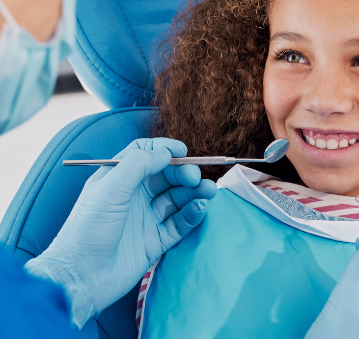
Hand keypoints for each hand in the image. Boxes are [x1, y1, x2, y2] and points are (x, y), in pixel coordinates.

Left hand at [24, 138, 216, 327]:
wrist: (80, 277)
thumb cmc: (87, 230)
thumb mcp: (110, 189)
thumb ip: (138, 165)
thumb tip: (167, 152)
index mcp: (118, 179)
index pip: (145, 155)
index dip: (164, 150)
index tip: (182, 152)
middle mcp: (133, 196)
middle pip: (167, 176)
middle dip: (184, 173)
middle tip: (195, 178)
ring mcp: (146, 218)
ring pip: (177, 198)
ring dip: (194, 192)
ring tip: (208, 191)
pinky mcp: (156, 240)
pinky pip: (180, 223)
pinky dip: (192, 214)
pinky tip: (200, 208)